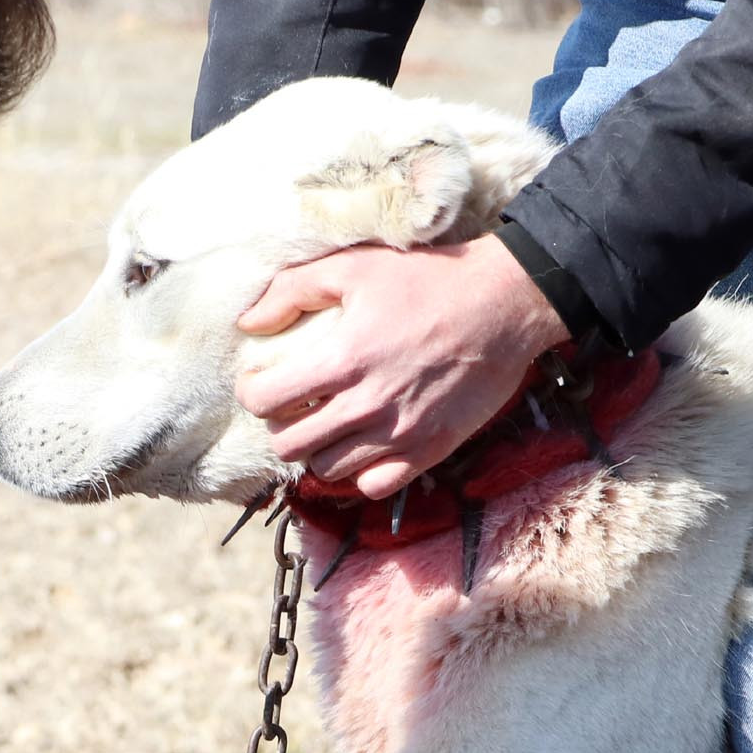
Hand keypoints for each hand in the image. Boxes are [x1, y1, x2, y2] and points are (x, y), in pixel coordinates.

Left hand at [236, 234, 569, 499]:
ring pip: (328, 470)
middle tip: (293, 407)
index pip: (266, 401)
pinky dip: (361, 473)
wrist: (505, 304)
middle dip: (280, 426)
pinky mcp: (430, 450)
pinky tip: (364, 446)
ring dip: (318, 450)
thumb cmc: (429, 280)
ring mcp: (400, 433)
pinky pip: (375, 486)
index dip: (253, 392)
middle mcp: (367, 405)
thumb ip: (293, 290)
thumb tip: (248, 323)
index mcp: (342, 359)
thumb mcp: (355, 266)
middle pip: (290, 445)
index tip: (261, 382)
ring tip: (327, 425)